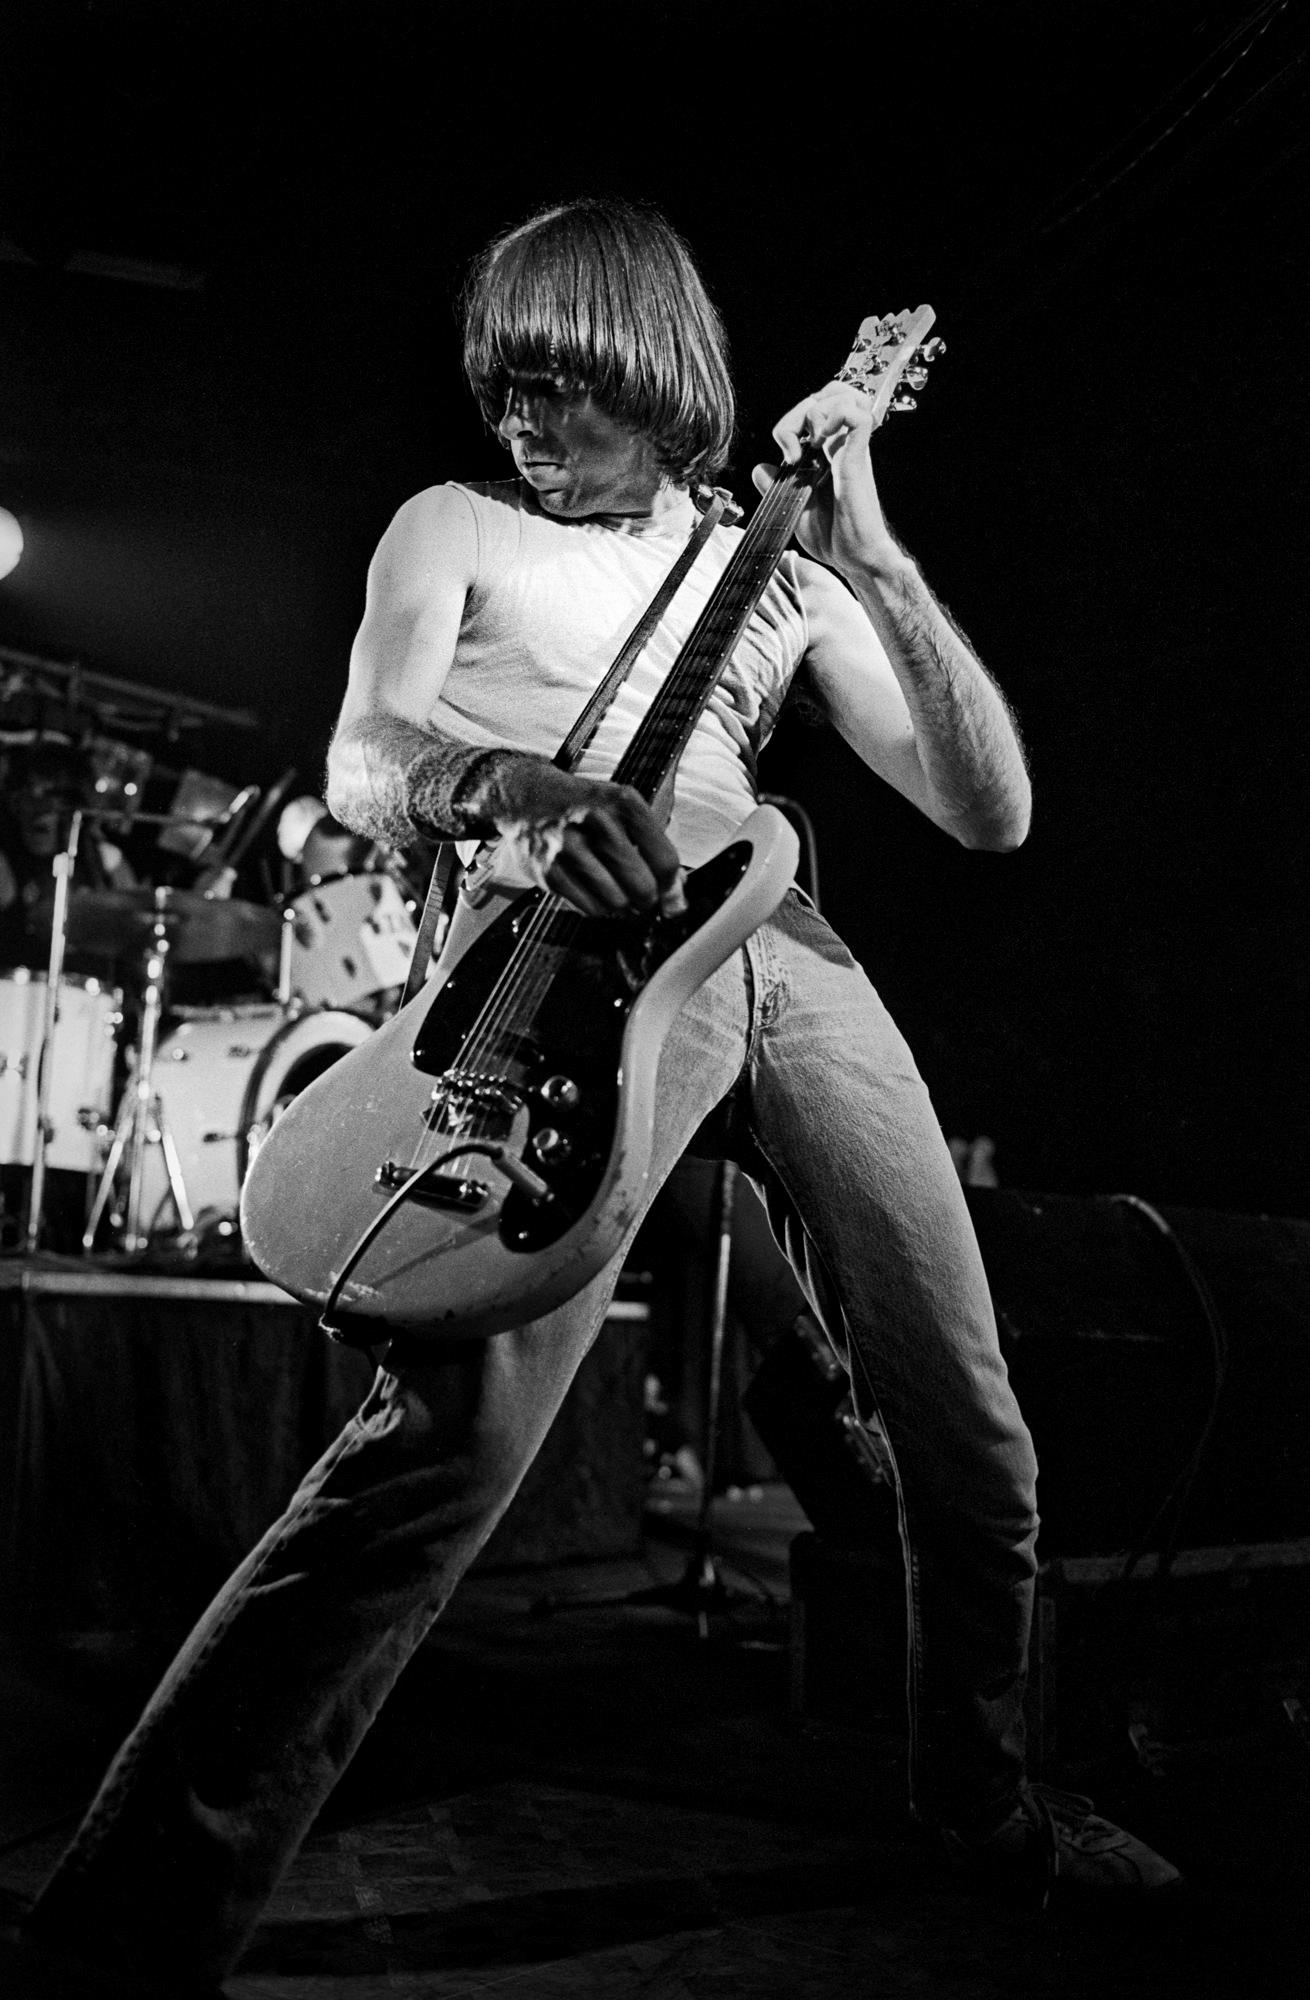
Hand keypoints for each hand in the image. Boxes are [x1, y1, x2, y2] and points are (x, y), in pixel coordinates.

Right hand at [485, 755, 686, 918]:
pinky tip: (595, 891)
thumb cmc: (582, 805)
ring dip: (623, 906)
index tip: (670, 895)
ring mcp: (569, 848)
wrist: (525, 796)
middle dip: (648, 899)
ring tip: (618, 892)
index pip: (664, 861)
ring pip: (617, 902)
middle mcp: (596, 822)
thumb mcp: (622, 810)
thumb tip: (676, 897)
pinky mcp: (549, 871)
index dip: (672, 886)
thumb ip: (654, 848)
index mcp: (623, 803)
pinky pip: (590, 908)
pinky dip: (599, 908)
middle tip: (643, 896)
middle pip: (643, 886)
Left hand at [752, 381, 897, 575]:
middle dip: (799, 410)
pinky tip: (822, 441)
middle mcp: (840, 445)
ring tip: (810, 441)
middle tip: (792, 444)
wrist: (855, 558)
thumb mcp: (794, 508)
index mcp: (826, 453)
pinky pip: (858, 416)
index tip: (786, 453)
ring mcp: (851, 449)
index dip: (793, 420)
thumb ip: (776, 485)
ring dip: (817, 410)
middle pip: (827, 394)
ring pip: (844, 395)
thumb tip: (760, 468)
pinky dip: (836, 417)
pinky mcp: (858, 458)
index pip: (814, 409)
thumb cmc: (834, 537)